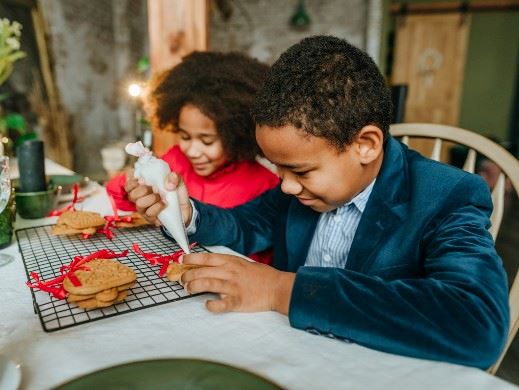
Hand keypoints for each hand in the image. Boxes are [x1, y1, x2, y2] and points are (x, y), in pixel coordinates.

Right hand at [126, 171, 192, 225]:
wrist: (184, 209)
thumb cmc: (176, 193)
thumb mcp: (177, 181)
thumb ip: (174, 177)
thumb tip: (168, 183)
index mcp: (141, 187)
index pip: (128, 184)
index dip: (131, 182)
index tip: (142, 179)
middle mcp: (140, 198)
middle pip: (131, 195)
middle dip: (144, 190)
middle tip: (156, 188)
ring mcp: (144, 209)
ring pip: (139, 204)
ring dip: (151, 198)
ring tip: (161, 197)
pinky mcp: (150, 219)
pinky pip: (149, 214)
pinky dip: (157, 207)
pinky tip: (164, 204)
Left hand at [180, 253, 295, 313]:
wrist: (277, 287)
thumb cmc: (260, 276)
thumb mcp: (243, 263)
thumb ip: (227, 265)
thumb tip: (207, 266)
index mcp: (232, 262)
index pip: (207, 258)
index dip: (192, 258)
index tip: (181, 260)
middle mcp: (230, 272)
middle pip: (203, 271)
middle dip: (188, 275)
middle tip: (181, 279)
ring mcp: (233, 287)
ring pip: (207, 284)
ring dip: (193, 286)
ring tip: (188, 289)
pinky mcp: (238, 301)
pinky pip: (221, 304)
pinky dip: (211, 305)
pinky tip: (207, 304)